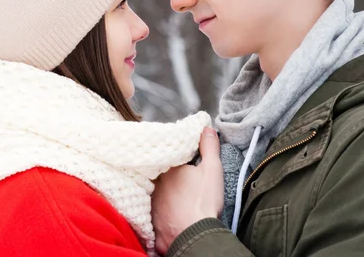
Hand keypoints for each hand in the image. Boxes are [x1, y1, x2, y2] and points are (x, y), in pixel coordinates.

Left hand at [151, 127, 223, 253]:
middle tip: (179, 182)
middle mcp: (154, 185)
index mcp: (166, 169)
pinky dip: (160, 214)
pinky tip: (169, 216)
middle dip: (166, 177)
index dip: (173, 160)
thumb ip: (209, 147)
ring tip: (174, 198)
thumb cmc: (203, 201)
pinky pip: (154, 215)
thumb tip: (206, 129)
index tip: (181, 163)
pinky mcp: (152, 223)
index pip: (166, 159)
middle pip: (158, 176)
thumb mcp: (212, 169)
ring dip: (162, 195)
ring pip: (154, 195)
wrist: (194, 234)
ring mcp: (151, 204)